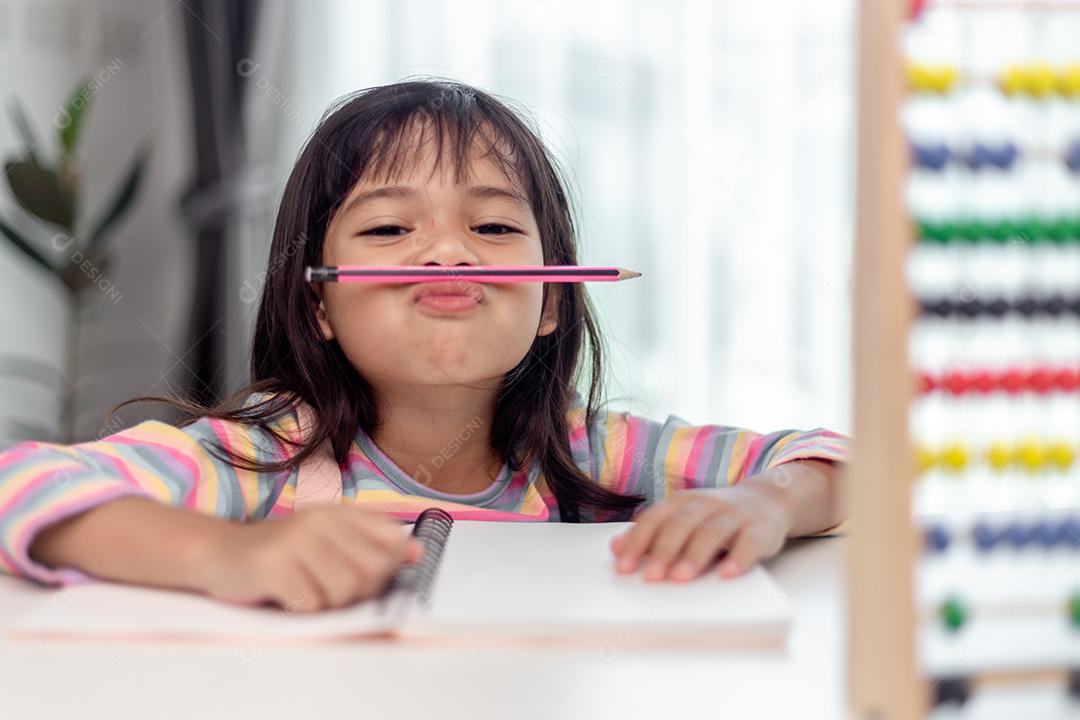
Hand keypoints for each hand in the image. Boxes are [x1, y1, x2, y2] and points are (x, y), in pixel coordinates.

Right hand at [194, 505, 423, 612]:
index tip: (372, 575)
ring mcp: (296, 541)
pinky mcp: (274, 565)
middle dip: (359, 592)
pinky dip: (303, 610)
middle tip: (332, 590)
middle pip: (372, 571)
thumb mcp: (328, 541)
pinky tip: (287, 596)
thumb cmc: (281, 554)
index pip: (391, 539)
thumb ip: (372, 545)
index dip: (389, 565)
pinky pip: (311, 603)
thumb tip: (417, 552)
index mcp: (338, 512)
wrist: (220, 554)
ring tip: (309, 591)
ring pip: (344, 590)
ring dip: (329, 603)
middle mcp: (320, 520)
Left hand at [609, 473, 794, 581]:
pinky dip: (739, 557)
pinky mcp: (761, 528)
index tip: (623, 568)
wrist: (767, 499)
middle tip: (651, 576)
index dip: (638, 542)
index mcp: (682, 501)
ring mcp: (735, 514)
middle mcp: (707, 503)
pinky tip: (727, 574)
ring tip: (680, 577)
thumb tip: (615, 548)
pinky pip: (750, 542)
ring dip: (695, 554)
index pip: (655, 519)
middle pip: (682, 524)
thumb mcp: (681, 519)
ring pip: (713, 531)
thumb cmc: (715, 516)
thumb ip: (650, 533)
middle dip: (664, 550)